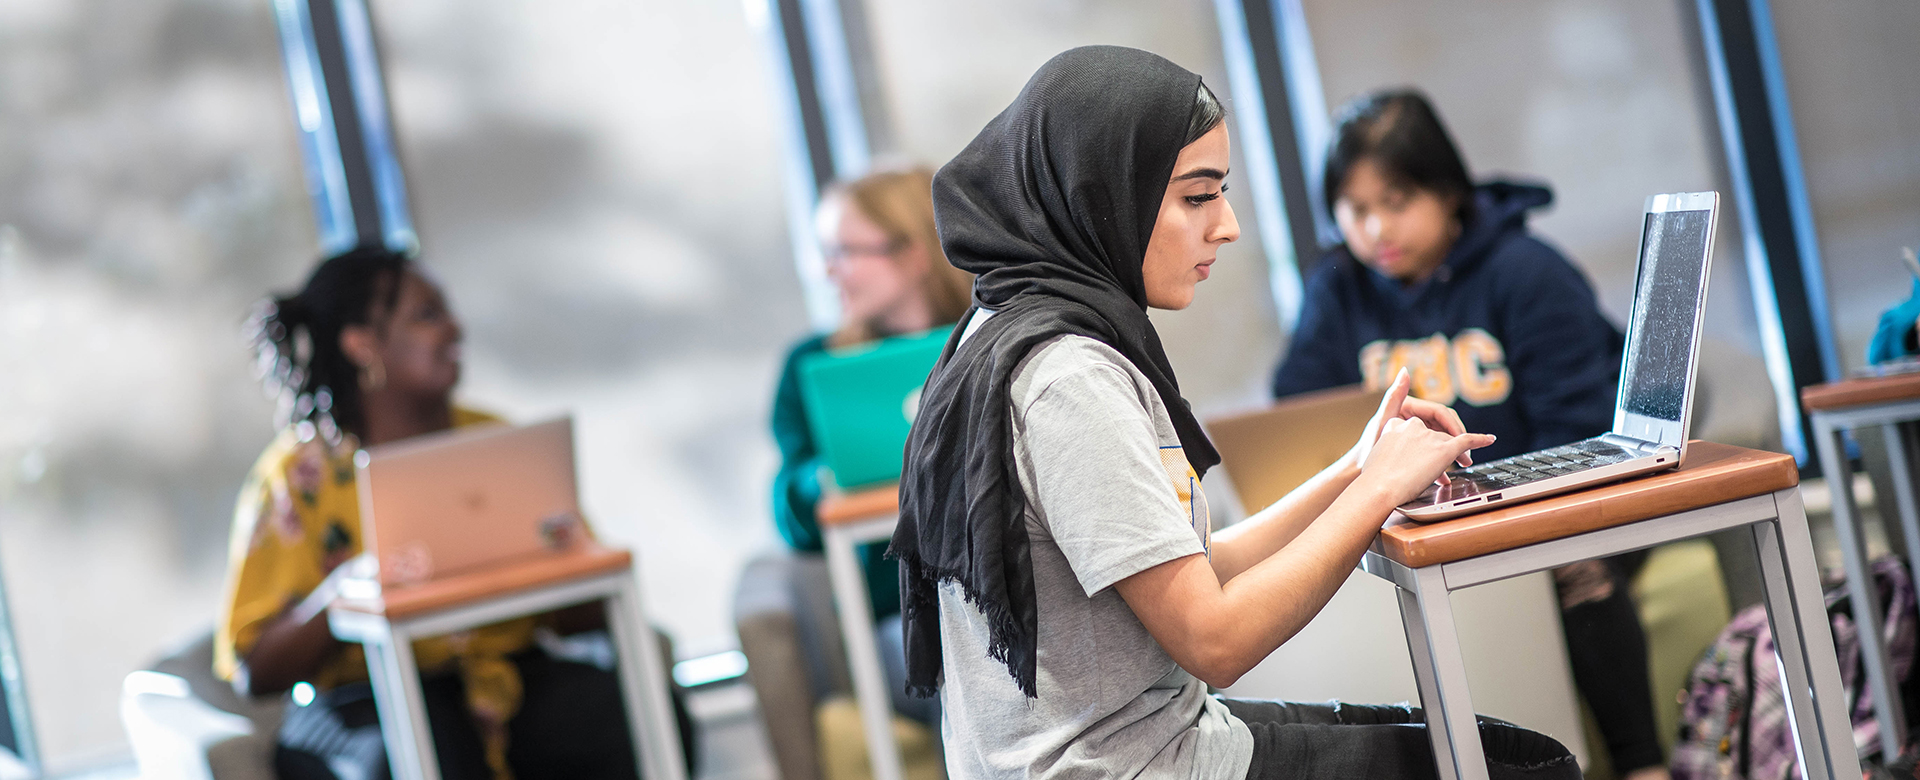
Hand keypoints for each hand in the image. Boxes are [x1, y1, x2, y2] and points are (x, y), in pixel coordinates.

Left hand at [1351, 369, 1474, 468]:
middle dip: (1457, 442)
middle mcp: (1413, 417)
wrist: (1360, 472)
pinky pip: (1434, 451)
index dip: (1454, 427)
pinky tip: (1444, 476)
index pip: (1440, 412)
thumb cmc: (1367, 448)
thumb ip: (1393, 396)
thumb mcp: (1382, 421)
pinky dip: (1441, 462)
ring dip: (1452, 453)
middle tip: (1466, 458)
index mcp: (1407, 407)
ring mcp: (1415, 432)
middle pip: (1444, 426)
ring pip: (1442, 440)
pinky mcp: (1415, 446)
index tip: (1462, 442)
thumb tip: (1404, 371)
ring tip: (1461, 466)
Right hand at [1358, 416, 1496, 506]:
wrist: (1380, 488)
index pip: (1414, 429)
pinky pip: (1467, 440)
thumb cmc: (1374, 479)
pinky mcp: (1444, 448)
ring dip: (1455, 453)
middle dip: (1438, 449)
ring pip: (1448, 441)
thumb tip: (1395, 457)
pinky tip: (1489, 440)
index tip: (1422, 455)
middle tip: (1441, 466)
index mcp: (1395, 424)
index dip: (1420, 443)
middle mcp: (1414, 426)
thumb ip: (1388, 449)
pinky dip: (1480, 439)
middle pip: (1433, 434)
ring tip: (1459, 465)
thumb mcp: (1375, 454)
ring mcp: (1430, 436)